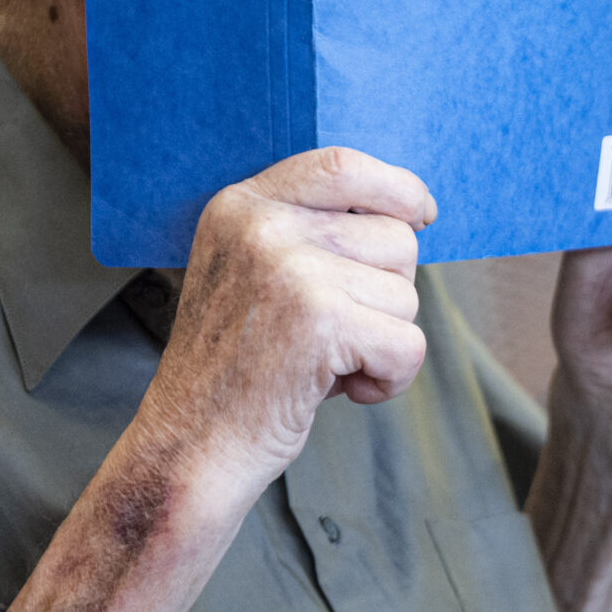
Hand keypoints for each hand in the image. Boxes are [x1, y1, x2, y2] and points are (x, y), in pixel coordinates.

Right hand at [131, 149, 436, 514]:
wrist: (190, 446)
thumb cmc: (232, 369)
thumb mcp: (249, 271)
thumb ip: (307, 232)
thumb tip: (408, 213)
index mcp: (240, 205)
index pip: (341, 164)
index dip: (396, 187)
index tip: (421, 213)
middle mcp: (262, 226)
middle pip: (393, 236)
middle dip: (388, 292)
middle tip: (339, 333)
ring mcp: (290, 269)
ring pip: (406, 292)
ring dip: (384, 339)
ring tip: (328, 364)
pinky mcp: (320, 321)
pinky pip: (409, 343)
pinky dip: (390, 379)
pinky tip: (344, 391)